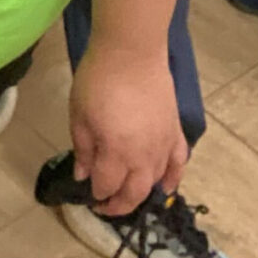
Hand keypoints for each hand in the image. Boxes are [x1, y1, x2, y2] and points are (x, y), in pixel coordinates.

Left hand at [68, 35, 186, 214]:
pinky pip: (179, 163)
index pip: (107, 185)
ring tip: (128, 195)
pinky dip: (173, 178)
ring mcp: (163, 144)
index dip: (97, 194)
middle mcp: (143, 156)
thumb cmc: (98, 80)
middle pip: (133, 192)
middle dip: (119, 205)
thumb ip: (82, 148)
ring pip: (155, 181)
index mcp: (116, 152)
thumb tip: (84, 175)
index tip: (88, 194)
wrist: (130, 52)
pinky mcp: (175, 131)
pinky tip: (166, 186)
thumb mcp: (78, 114)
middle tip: (106, 206)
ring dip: (141, 193)